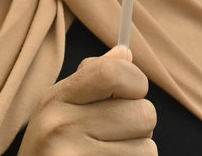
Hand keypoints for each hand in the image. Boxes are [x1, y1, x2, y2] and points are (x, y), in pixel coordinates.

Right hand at [19, 46, 156, 155]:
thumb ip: (92, 79)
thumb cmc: (53, 147)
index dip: (135, 81)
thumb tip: (126, 54)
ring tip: (109, 154)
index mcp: (56, 99)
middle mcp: (62, 127)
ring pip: (148, 147)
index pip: (113, 71)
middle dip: (139, 124)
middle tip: (116, 134)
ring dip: (137, 151)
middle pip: (143, 113)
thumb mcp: (59, 108)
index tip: (130, 93)